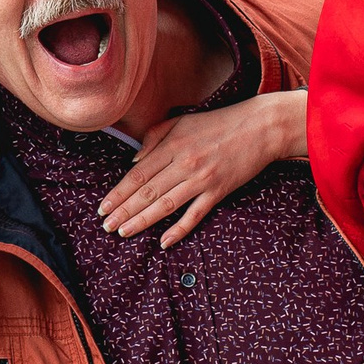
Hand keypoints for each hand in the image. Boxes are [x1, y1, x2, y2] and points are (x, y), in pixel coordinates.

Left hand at [100, 91, 304, 246]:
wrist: (260, 127)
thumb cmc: (219, 123)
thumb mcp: (182, 121)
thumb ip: (155, 137)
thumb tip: (134, 160)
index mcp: (173, 145)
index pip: (138, 174)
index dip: (118, 192)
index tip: (103, 207)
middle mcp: (184, 164)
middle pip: (147, 192)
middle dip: (124, 211)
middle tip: (106, 226)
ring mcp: (202, 180)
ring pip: (165, 205)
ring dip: (142, 221)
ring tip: (123, 232)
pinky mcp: (219, 191)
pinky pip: (195, 215)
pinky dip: (179, 230)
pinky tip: (163, 242)